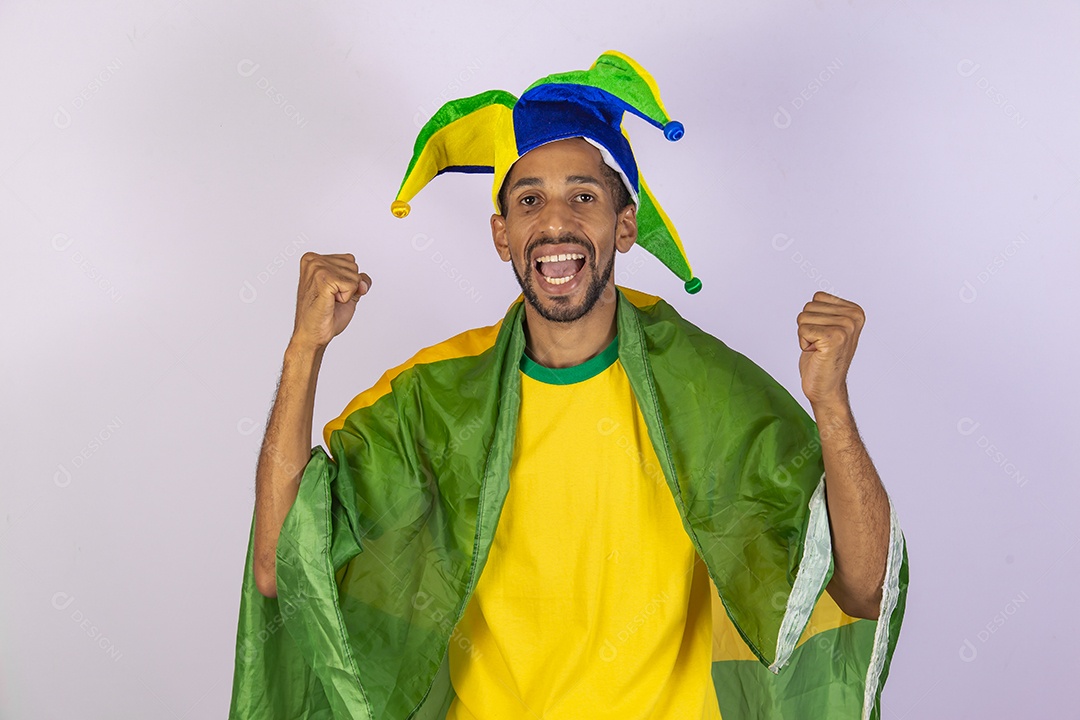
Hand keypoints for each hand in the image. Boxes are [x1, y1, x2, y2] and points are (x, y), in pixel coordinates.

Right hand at [290, 252, 370, 351]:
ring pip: (354, 276)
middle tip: (330, 299)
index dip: (348, 281)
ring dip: (347, 293)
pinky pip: (352, 284)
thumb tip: (363, 282)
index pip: (350, 261)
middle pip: (354, 267)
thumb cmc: (325, 314)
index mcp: (314, 259)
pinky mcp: (323, 278)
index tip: (331, 293)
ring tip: (329, 301)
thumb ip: (358, 280)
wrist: (312, 334)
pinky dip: (346, 298)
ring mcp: (317, 268)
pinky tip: (331, 302)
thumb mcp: (347, 292)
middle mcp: (314, 260)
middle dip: (349, 287)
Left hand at [796, 291, 864, 407]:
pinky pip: (802, 329)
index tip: (825, 335)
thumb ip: (827, 310)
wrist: (826, 387)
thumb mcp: (829, 326)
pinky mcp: (833, 338)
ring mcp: (845, 327)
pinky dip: (803, 343)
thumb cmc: (823, 358)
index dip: (814, 318)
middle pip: (809, 307)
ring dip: (806, 335)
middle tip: (820, 344)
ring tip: (819, 349)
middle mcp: (853, 317)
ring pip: (803, 317)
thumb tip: (818, 296)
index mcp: (855, 311)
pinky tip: (817, 353)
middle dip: (808, 327)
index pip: (818, 297)